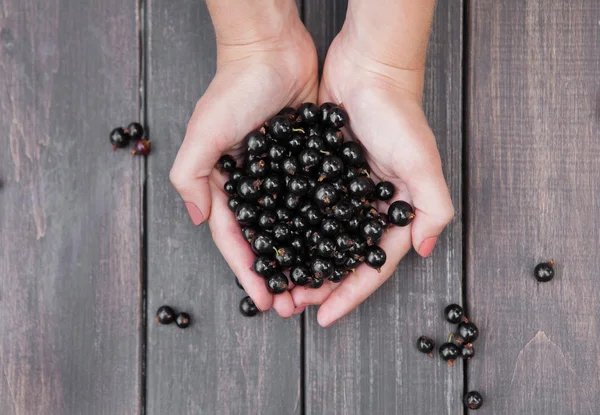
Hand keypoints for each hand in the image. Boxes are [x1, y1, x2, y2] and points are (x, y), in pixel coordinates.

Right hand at [170, 6, 317, 316]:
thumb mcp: (204, 132)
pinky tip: (335, 248)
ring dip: (302, 257)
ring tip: (315, 286)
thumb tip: (200, 221)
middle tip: (292, 304)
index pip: (236, 238)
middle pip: (266, 239)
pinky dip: (323, 227)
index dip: (248, 271)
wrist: (272, 49)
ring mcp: (282, 176)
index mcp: (226, 183)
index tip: (264, 299)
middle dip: (277, 274)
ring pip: (294, 227)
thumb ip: (192, 175)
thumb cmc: (234, 88)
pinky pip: (315, 202)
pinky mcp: (308, 162)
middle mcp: (254, 184)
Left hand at [291, 27, 454, 326]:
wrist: (368, 69)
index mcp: (393, 212)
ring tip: (279, 283)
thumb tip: (425, 249)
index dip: (349, 294)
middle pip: (340, 257)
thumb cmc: (398, 114)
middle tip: (291, 303)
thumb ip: (432, 208)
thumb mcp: (422, 162)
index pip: (370, 264)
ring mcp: (342, 192)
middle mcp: (367, 208)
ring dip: (300, 262)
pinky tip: (270, 243)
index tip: (323, 317)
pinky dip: (288, 229)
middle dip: (319, 285)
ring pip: (318, 238)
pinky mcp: (319, 173)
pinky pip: (302, 210)